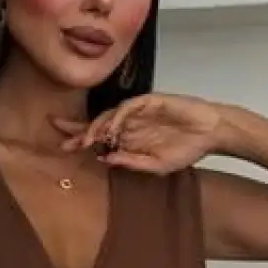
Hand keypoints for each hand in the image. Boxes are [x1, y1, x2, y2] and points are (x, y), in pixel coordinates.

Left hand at [54, 94, 222, 174]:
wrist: (210, 132)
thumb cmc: (186, 149)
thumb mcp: (157, 166)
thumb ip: (132, 163)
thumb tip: (106, 160)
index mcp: (129, 139)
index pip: (100, 138)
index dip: (80, 139)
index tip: (62, 146)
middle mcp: (129, 124)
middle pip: (97, 124)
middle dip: (77, 128)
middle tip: (57, 131)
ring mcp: (138, 111)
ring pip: (110, 115)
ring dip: (96, 127)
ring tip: (85, 140)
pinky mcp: (149, 101)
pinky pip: (128, 107)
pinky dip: (118, 117)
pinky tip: (111, 129)